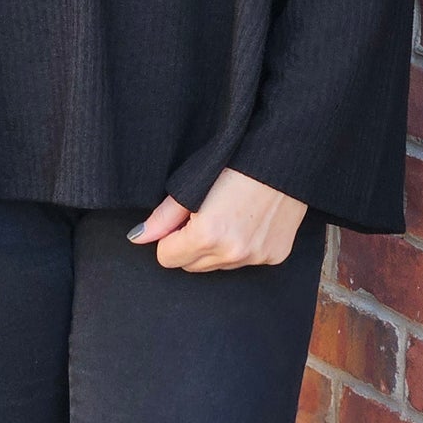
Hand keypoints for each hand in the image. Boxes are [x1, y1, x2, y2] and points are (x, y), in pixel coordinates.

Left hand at [127, 168, 307, 271]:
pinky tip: (250, 221)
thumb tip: (138, 237)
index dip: (171, 237)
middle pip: (191, 265)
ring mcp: (256, 257)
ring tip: (230, 214)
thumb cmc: (236, 161)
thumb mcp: (193, 183)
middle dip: (191, 245)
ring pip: (218, 266)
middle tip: (206, 213)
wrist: (285, 155)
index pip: (167, 258)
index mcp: (207, 235)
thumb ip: (164, 217)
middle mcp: (232, 253)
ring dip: (217, 248)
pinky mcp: (275, 256)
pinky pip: (245, 262)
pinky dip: (242, 247)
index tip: (183, 218)